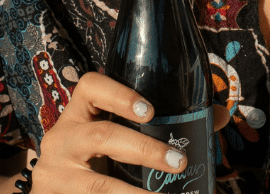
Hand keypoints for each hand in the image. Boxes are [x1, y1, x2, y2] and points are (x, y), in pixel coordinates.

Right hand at [29, 71, 229, 192]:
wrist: (50, 190)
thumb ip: (160, 122)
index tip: (148, 110)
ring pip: (97, 186)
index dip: (118, 94)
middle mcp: (61, 139)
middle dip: (145, 150)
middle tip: (179, 163)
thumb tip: (218, 116)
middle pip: (101, 137)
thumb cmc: (92, 154)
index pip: (90, 86)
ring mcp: (54, 175)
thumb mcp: (114, 133)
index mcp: (77, 112)